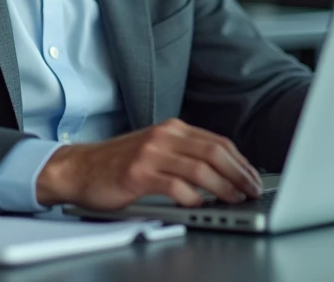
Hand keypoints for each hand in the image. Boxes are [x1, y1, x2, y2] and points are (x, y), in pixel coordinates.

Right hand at [35, 118, 262, 209]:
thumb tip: (223, 172)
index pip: (217, 142)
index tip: (254, 178)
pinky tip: (201, 205)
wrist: (79, 168)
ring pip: (200, 169)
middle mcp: (163, 136)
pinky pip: (175, 186)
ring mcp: (150, 154)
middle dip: (239, 174)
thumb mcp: (155, 150)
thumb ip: (184, 154)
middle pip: (214, 152)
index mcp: (171, 129)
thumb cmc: (118, 164)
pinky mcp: (138, 174)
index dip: (240, 162)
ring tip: (235, 200)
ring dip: (223, 187)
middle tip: (253, 191)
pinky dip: (193, 197)